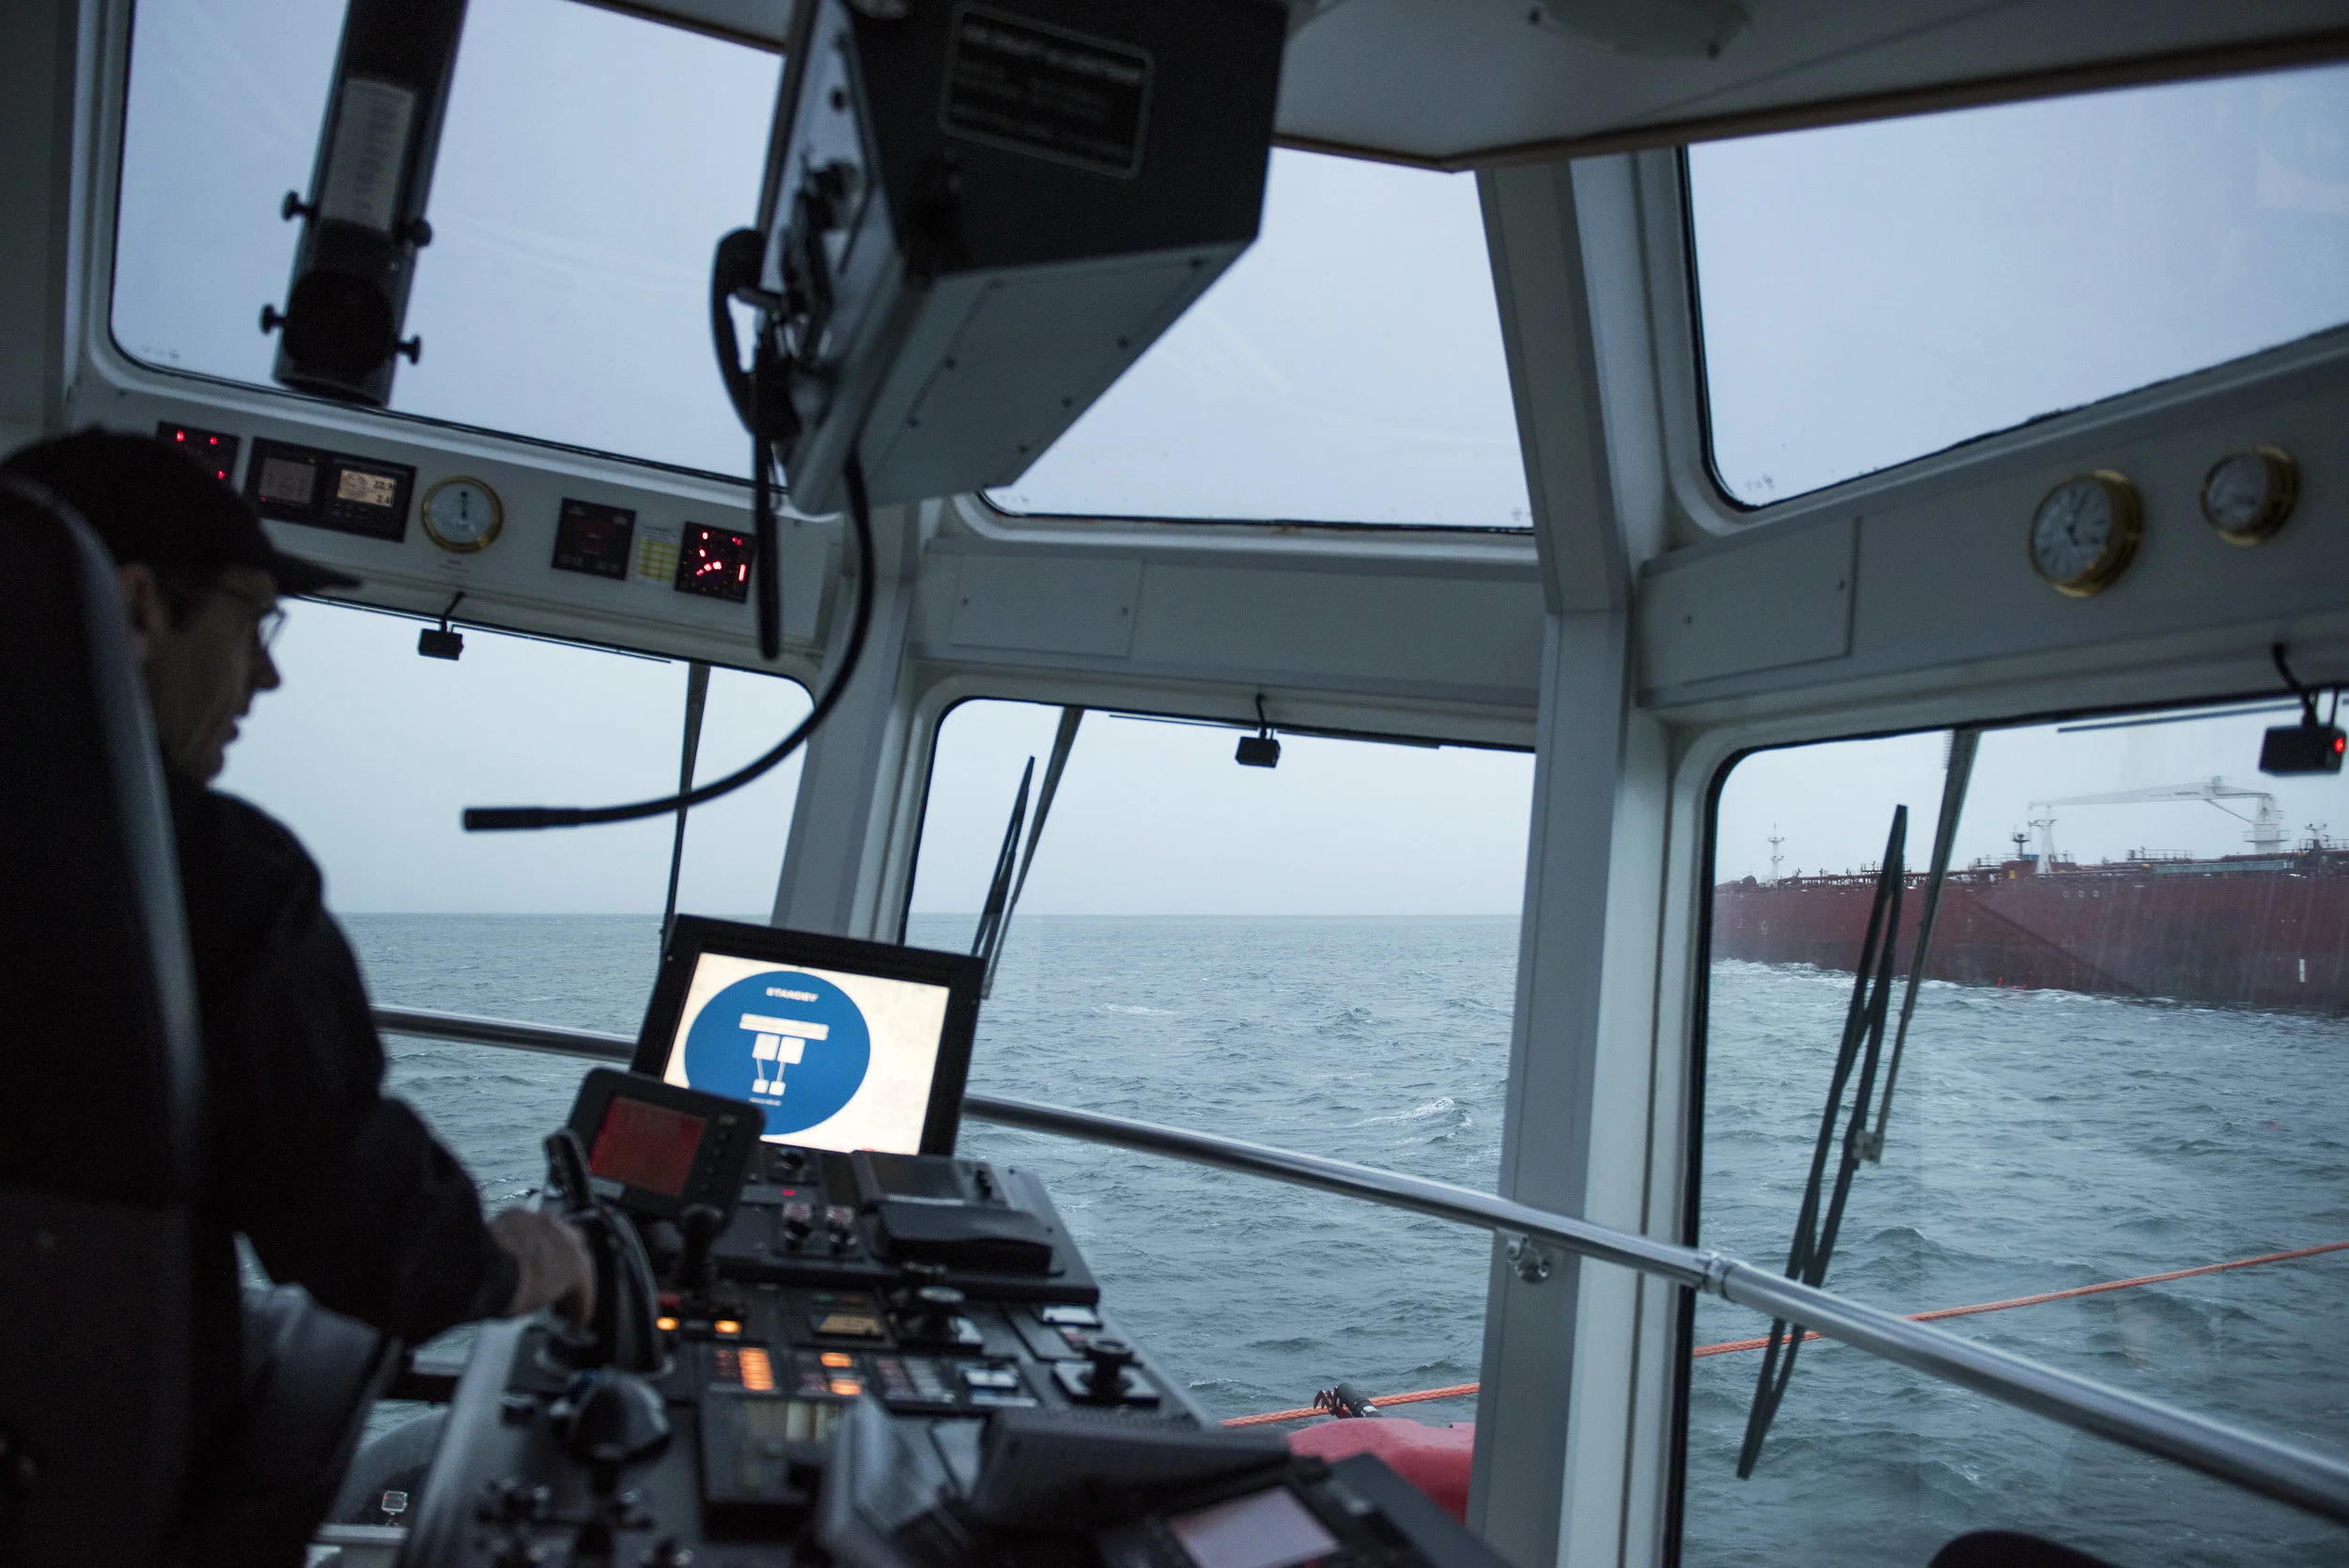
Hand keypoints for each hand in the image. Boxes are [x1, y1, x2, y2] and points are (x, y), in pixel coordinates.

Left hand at [490, 1208, 595, 1328]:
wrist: (482, 1269)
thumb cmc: (509, 1292)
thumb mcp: (534, 1307)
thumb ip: (545, 1296)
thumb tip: (538, 1296)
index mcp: (578, 1269)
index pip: (583, 1291)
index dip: (579, 1307)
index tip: (575, 1316)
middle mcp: (567, 1241)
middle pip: (573, 1253)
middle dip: (565, 1266)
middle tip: (553, 1282)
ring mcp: (545, 1224)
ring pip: (552, 1234)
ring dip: (545, 1248)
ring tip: (531, 1264)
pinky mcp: (520, 1214)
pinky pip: (526, 1226)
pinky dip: (522, 1237)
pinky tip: (511, 1249)